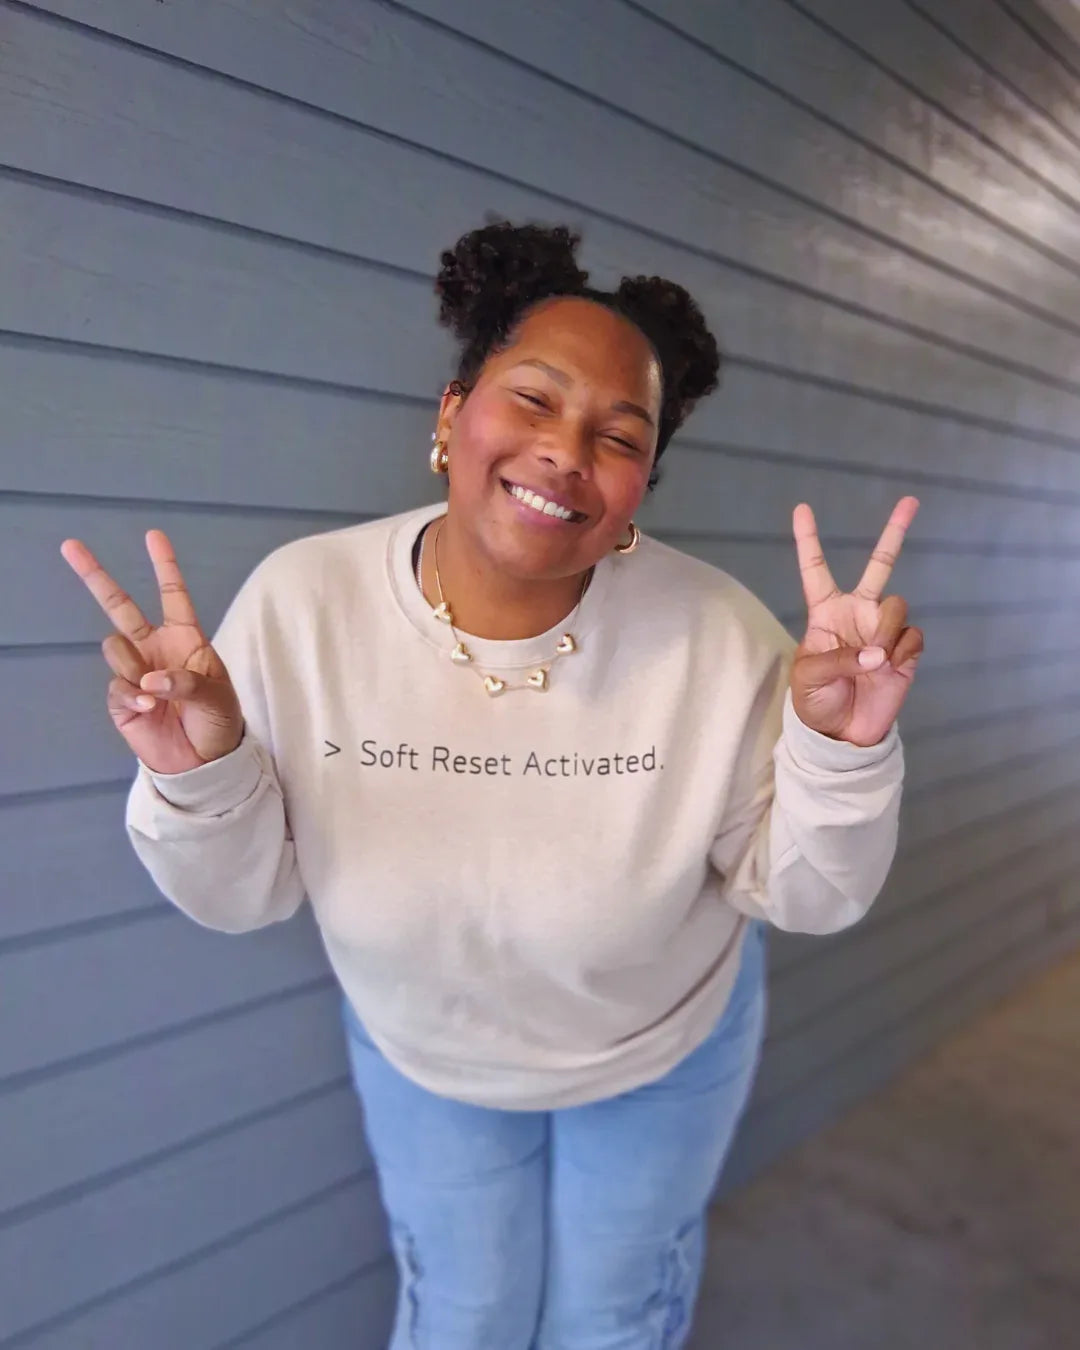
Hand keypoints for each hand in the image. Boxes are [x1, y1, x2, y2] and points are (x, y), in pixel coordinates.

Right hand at [61, 530, 243, 774]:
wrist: (205, 761)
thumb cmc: (219, 720)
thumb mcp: (216, 697)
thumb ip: (186, 682)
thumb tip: (149, 679)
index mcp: (185, 638)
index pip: (173, 595)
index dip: (164, 565)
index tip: (153, 535)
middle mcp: (155, 648)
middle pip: (119, 606)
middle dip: (95, 576)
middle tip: (71, 546)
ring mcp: (135, 670)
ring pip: (115, 647)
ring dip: (135, 667)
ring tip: (157, 691)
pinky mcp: (122, 698)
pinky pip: (116, 684)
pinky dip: (131, 693)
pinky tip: (147, 705)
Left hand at [790, 497, 923, 746]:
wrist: (842, 733)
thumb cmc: (814, 700)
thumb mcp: (810, 677)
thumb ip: (841, 660)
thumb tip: (878, 654)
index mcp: (825, 612)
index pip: (816, 569)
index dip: (809, 540)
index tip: (801, 508)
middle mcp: (857, 613)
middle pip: (879, 565)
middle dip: (894, 533)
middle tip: (910, 501)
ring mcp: (883, 629)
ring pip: (897, 605)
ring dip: (886, 631)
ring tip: (876, 660)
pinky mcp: (905, 651)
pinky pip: (912, 635)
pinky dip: (901, 651)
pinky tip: (890, 668)